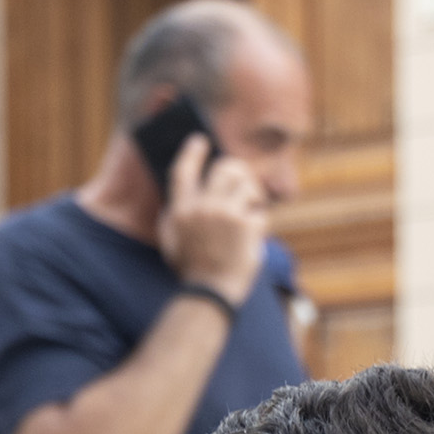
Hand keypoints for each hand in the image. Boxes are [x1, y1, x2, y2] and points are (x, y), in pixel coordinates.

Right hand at [159, 135, 268, 308]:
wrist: (210, 294)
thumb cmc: (192, 269)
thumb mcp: (172, 240)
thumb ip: (174, 213)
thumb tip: (182, 190)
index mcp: (181, 210)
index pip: (184, 170)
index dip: (192, 152)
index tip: (201, 140)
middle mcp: (202, 208)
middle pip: (226, 167)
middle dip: (239, 172)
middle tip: (244, 183)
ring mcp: (226, 215)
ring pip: (249, 185)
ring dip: (254, 196)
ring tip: (252, 210)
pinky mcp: (246, 226)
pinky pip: (261, 212)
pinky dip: (261, 222)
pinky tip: (254, 235)